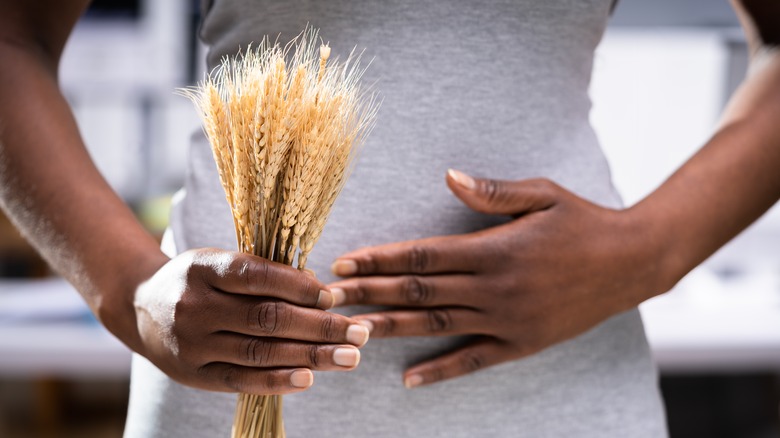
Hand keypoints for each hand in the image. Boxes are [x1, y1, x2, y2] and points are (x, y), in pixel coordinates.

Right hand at [133, 248, 369, 394]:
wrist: (140, 308)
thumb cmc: (198, 280)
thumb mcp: (220, 262)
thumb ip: (262, 273)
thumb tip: (318, 289)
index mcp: (203, 267)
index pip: (256, 276)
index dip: (298, 287)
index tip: (332, 295)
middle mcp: (194, 306)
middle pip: (266, 318)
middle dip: (320, 326)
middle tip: (359, 332)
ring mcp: (191, 344)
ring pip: (260, 351)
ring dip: (311, 356)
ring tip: (349, 357)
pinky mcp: (193, 374)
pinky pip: (241, 379)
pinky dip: (277, 380)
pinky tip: (309, 377)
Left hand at [329, 170, 669, 387]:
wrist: (632, 262)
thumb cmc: (583, 221)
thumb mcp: (542, 194)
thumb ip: (493, 192)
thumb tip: (448, 177)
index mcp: (495, 249)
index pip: (423, 256)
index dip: (380, 259)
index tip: (345, 260)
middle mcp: (495, 288)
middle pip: (419, 292)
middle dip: (368, 293)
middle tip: (327, 297)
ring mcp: (507, 320)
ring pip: (436, 326)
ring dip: (390, 329)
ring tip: (351, 331)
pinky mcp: (522, 343)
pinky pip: (473, 361)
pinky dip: (440, 370)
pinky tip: (408, 378)